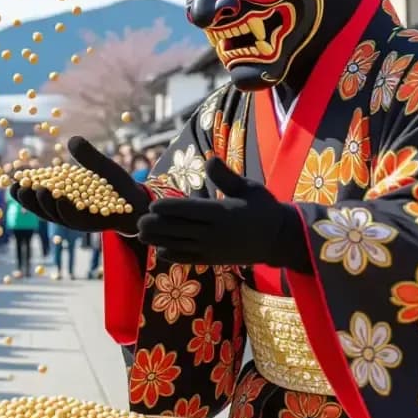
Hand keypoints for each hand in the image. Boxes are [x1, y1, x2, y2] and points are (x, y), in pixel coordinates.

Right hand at [11, 136, 148, 233]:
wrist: (141, 204)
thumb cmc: (119, 187)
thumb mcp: (102, 167)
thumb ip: (88, 156)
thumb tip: (72, 140)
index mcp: (66, 198)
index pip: (40, 197)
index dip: (26, 192)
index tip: (13, 183)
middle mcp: (69, 211)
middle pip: (43, 208)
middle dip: (30, 199)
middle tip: (19, 187)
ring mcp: (80, 220)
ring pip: (57, 214)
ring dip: (46, 204)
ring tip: (39, 189)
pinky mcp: (92, 225)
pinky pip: (76, 219)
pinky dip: (66, 210)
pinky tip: (59, 200)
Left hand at [138, 158, 309, 270]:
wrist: (280, 239)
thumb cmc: (263, 208)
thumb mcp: (249, 187)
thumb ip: (226, 176)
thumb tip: (209, 158)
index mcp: (223, 213)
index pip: (191, 210)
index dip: (170, 208)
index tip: (153, 206)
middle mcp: (216, 233)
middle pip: (181, 229)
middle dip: (158, 226)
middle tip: (138, 222)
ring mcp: (215, 249)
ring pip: (182, 245)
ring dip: (160, 241)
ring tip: (141, 235)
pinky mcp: (216, 260)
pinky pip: (191, 259)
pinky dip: (174, 256)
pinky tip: (160, 251)